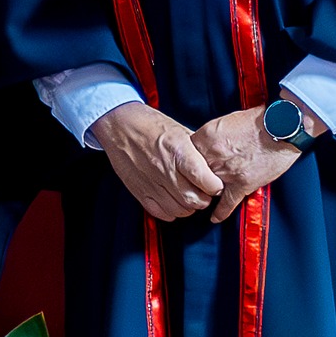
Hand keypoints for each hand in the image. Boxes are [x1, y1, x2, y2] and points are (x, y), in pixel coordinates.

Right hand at [89, 103, 223, 222]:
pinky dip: (171, 212)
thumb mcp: (178, 129)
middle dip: (204, 199)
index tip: (216, 184)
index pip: (205, 180)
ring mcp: (151, 182)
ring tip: (189, 197)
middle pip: (194, 199)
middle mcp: (164, 169)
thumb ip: (196, 149)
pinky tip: (173, 202)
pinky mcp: (139, 191)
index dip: (215, 186)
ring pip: (179, 209)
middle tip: (204, 193)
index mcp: (177, 150)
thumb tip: (213, 164)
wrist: (119, 124)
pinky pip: (160, 212)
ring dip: (189, 207)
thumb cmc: (148, 124)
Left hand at [191, 103, 310, 224]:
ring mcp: (226, 172)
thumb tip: (206, 146)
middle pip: (193, 172)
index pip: (185, 153)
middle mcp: (212, 156)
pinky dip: (220, 212)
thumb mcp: (225, 121)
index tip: (188, 164)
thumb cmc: (257, 120)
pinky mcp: (243, 184)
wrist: (280, 126)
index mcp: (206, 137)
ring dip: (205, 192)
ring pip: (206, 188)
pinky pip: (227, 203)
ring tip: (201, 196)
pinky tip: (214, 218)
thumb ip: (211, 136)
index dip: (187, 159)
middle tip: (193, 181)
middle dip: (193, 176)